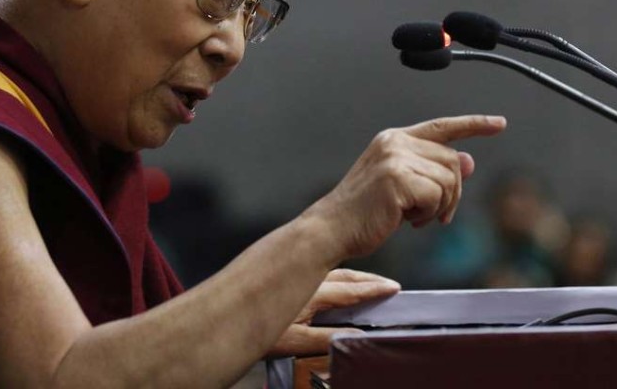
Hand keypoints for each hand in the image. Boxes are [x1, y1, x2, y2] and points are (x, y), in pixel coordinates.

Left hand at [267, 269, 399, 356]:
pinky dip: (336, 278)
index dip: (373, 290)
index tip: (394, 289)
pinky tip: (335, 284)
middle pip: (345, 277)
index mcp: (312, 294)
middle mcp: (306, 281)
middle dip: (368, 280)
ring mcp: (295, 277)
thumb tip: (355, 335)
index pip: (350, 291)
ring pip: (332, 273)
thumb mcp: (294, 343)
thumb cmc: (256, 335)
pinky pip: (319, 275)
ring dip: (354, 277)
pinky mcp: (284, 277)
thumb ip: (326, 338)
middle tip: (389, 285)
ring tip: (369, 283)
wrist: (222, 319)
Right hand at [310, 115, 506, 260]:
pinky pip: (437, 197)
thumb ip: (433, 170)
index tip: (499, 123)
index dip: (474, 125)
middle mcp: (396, 142)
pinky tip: (408, 221)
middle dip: (452, 193)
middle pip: (453, 161)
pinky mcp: (397, 179)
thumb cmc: (365, 212)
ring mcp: (396, 158)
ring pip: (449, 180)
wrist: (332, 229)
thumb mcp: (404, 186)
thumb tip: (470, 160)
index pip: (442, 127)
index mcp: (394, 139)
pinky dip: (428, 215)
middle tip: (434, 215)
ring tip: (415, 218)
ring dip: (440, 207)